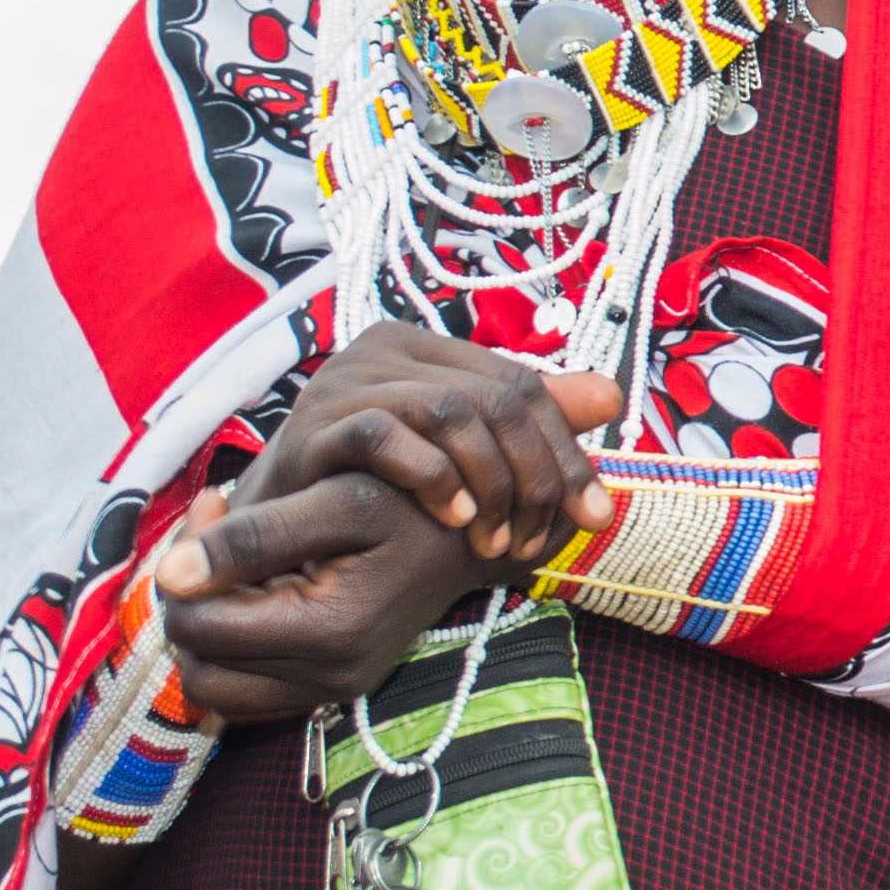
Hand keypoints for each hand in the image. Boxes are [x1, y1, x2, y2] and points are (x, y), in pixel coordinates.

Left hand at [152, 473, 502, 724]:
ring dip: (207, 628)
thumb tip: (166, 574)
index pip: (199, 622)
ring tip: (232, 568)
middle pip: (197, 664)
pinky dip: (234, 651)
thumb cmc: (414, 503)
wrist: (482, 533)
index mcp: (328, 632)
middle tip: (214, 535)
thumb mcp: (339, 500)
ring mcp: (332, 692)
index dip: (185, 560)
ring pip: (215, 687)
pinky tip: (256, 596)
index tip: (216, 503)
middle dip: (189, 599)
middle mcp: (330, 678)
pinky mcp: (333, 692)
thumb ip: (252, 536)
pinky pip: (246, 694)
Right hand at [223, 322, 622, 569]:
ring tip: (495, 540)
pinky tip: (454, 518)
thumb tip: (611, 397)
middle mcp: (386, 350)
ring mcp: (344, 381)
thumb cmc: (374, 493)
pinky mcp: (310, 425)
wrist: (278, 528)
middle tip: (538, 540)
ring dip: (488, 482)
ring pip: (451, 411)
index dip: (568, 452)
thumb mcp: (463, 460)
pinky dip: (430, 476)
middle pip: (497, 397)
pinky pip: (383, 433)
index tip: (593, 518)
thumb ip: (527, 426)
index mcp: (427, 349)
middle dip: (535, 475)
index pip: (523, 385)